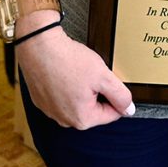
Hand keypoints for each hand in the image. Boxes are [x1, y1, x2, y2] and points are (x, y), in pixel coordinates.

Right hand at [16, 25, 134, 129]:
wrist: (38, 46)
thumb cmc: (68, 60)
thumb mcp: (103, 76)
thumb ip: (120, 95)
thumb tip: (128, 110)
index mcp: (82, 119)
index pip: (111, 113)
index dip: (115, 93)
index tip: (107, 78)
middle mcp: (64, 120)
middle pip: (94, 107)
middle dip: (97, 91)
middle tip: (91, 72)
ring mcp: (51, 111)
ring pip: (77, 101)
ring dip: (82, 87)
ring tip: (77, 70)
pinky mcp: (41, 100)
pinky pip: (62, 96)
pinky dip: (66, 85)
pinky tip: (65, 71)